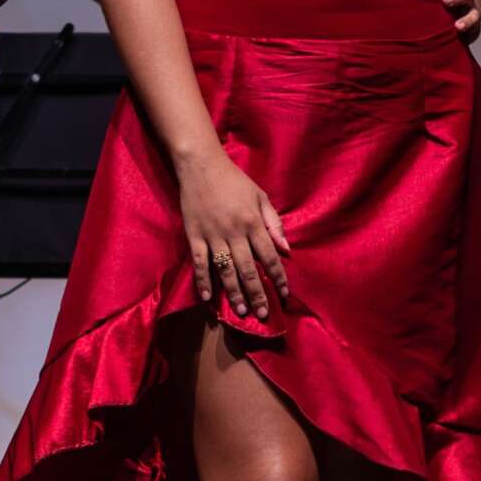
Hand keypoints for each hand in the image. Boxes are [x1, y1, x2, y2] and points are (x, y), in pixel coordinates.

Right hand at [178, 147, 291, 320]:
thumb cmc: (234, 181)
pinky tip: (208, 297)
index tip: (284, 294)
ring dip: (234, 292)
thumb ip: (273, 223)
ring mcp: (213, 235)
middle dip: (257, 294)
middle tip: (263, 314)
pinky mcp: (194, 235)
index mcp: (253, 222)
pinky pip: (199, 262)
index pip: (270, 257)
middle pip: (248, 269)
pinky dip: (203, 280)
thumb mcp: (261, 196)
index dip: (278, 277)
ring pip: (225, 270)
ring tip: (242, 311)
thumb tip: (286, 250)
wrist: (201, 166)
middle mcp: (234, 232)